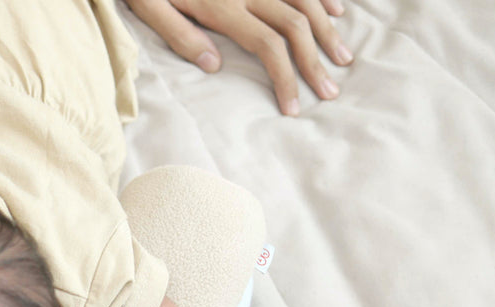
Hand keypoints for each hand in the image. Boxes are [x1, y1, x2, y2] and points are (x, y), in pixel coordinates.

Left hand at [126, 0, 353, 114]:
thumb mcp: (151, 8)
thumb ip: (181, 36)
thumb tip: (215, 66)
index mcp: (223, 6)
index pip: (267, 45)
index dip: (285, 77)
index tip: (293, 107)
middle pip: (294, 26)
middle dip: (315, 61)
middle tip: (330, 92)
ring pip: (304, 1)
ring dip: (326, 30)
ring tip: (343, 58)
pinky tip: (335, 11)